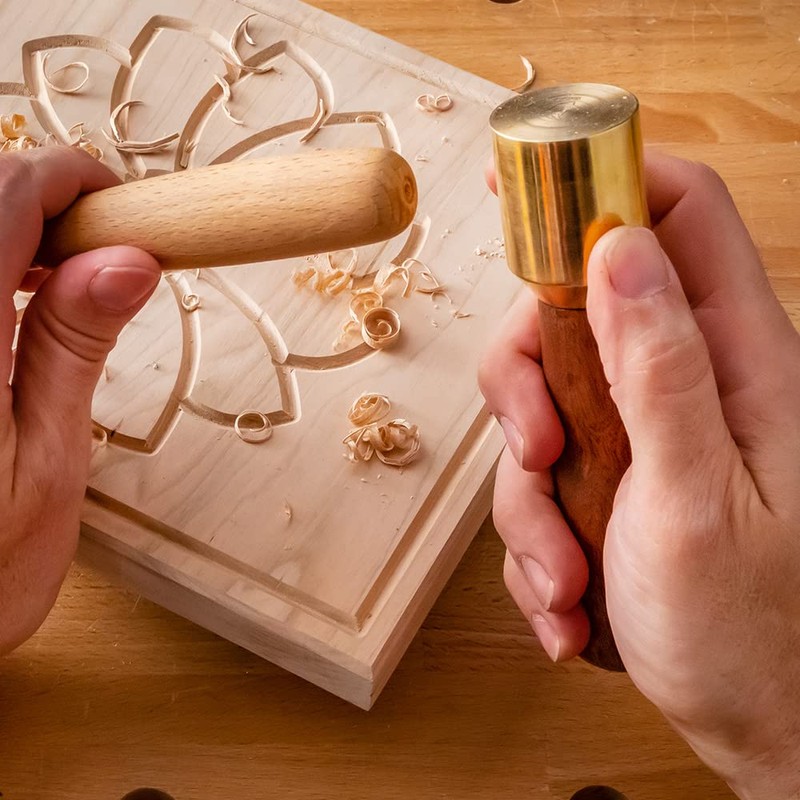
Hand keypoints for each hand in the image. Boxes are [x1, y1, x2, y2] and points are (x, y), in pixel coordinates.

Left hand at [0, 147, 160, 653]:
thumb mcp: (44, 464)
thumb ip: (72, 350)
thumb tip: (125, 260)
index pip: (4, 197)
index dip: (71, 179)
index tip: (124, 208)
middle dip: (44, 202)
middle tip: (103, 255)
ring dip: (13, 232)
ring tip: (66, 281)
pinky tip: (17, 303)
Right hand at [479, 152, 799, 798]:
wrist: (751, 722)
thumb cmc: (751, 630)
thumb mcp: (697, 500)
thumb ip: (659, 368)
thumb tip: (618, 247)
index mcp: (735, 358)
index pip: (677, 213)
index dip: (601, 181)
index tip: (524, 193)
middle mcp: (682, 380)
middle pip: (570, 310)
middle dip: (524, 383)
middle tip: (535, 453)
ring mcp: (637, 431)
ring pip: (536, 404)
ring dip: (525, 498)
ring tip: (564, 575)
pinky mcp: (603, 477)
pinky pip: (532, 476)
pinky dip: (533, 539)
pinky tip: (567, 596)